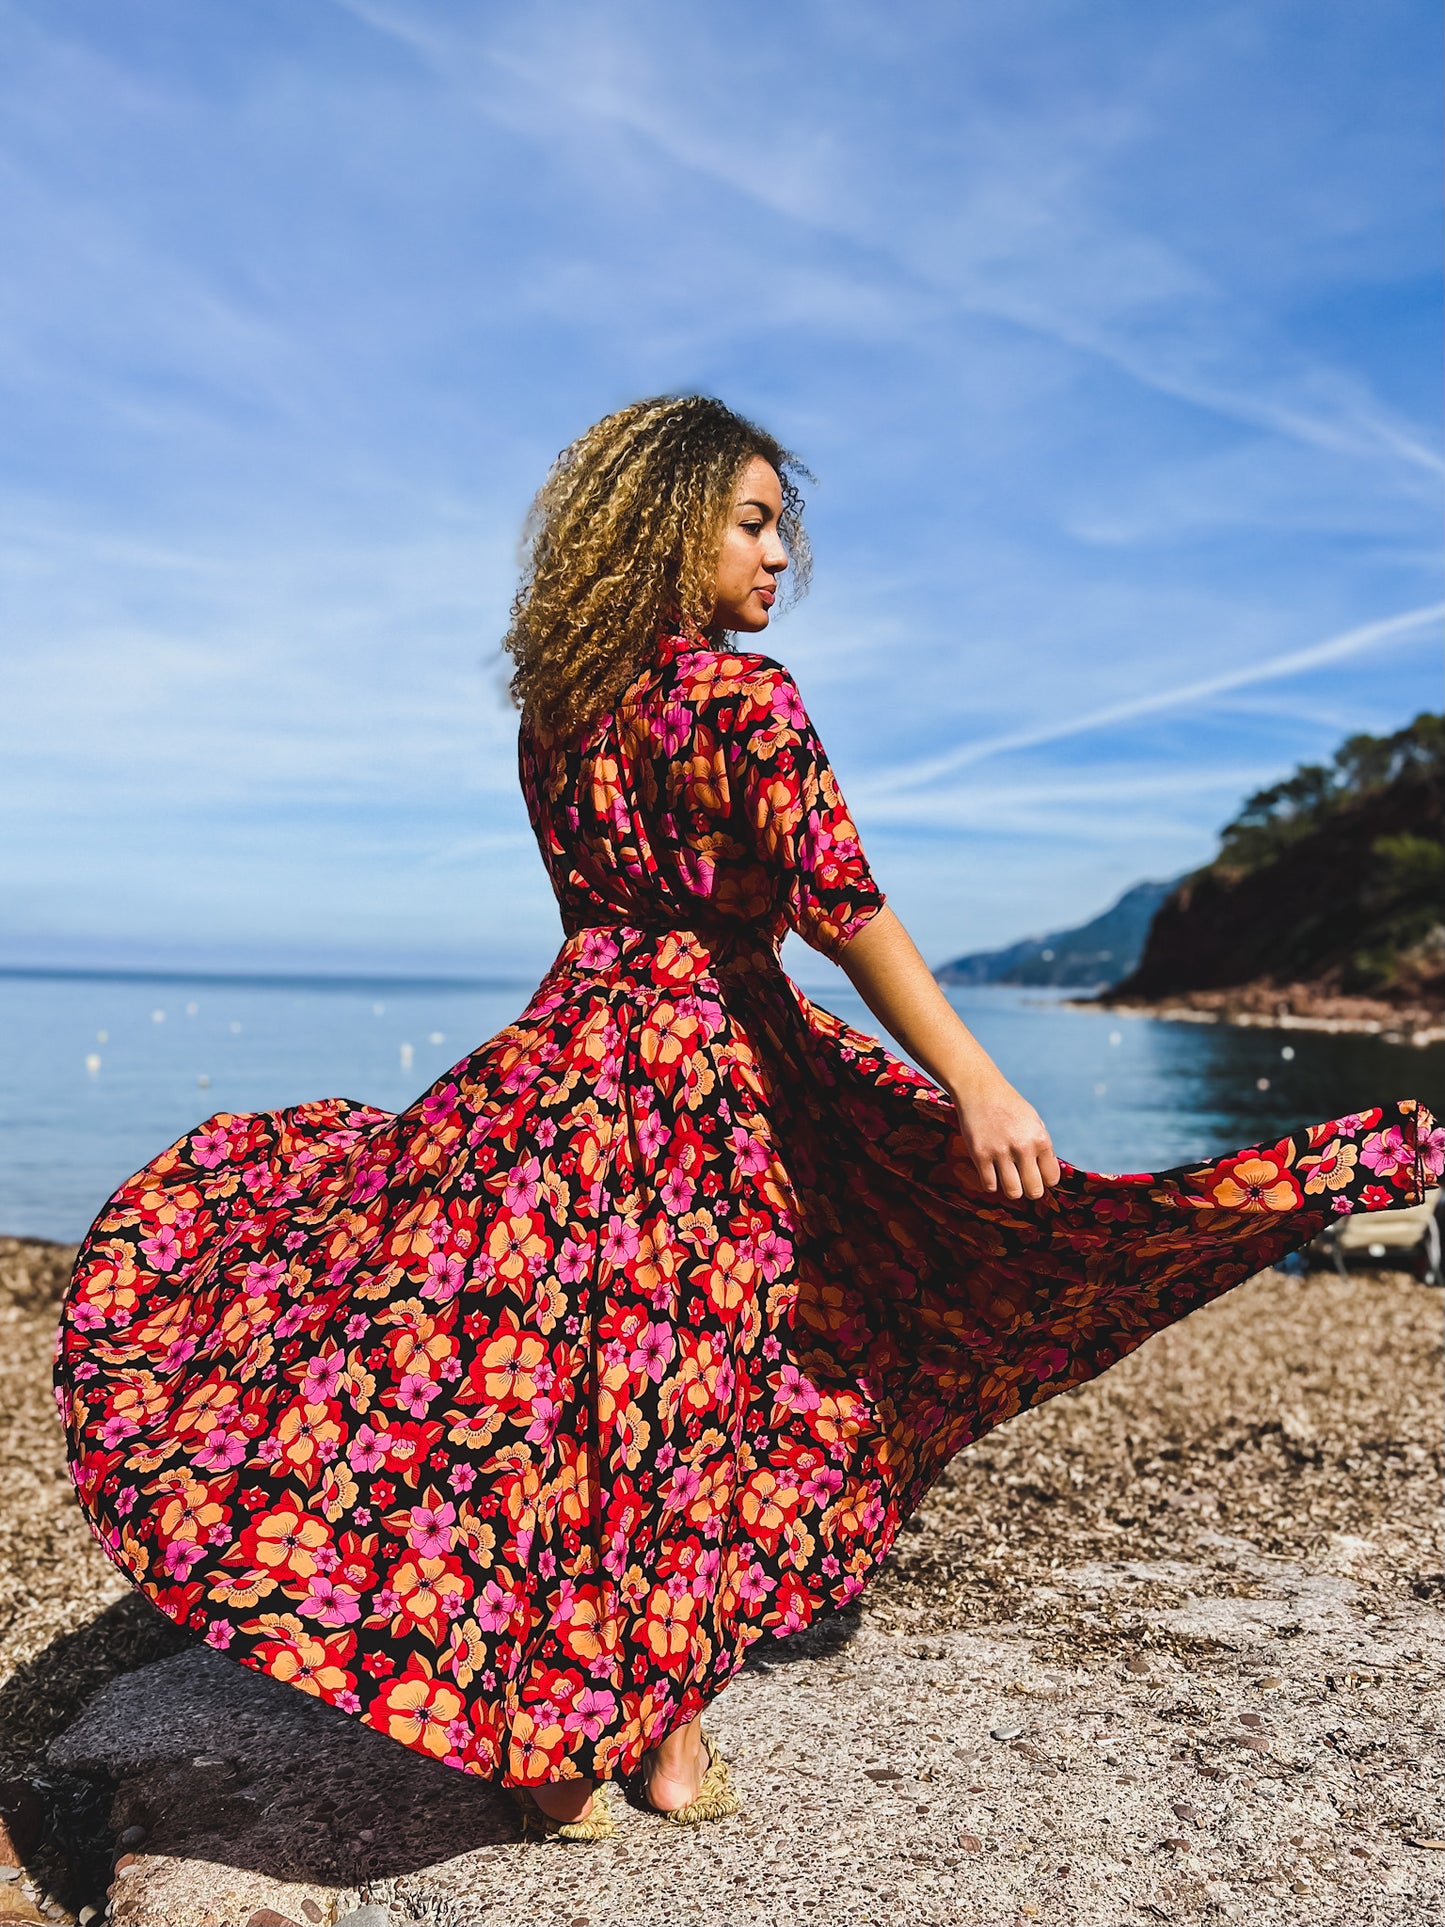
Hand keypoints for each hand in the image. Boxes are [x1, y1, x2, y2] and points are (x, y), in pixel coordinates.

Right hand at [947, 1072, 1060, 1199]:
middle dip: (1030, 1190)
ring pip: (1012, 1192)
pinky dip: (990, 1182)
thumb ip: (1041, 1147)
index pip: (1052, 1178)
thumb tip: (1046, 1174)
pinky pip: (989, 1186)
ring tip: (1006, 1177)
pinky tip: (990, 1171)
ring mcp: (1000, 1152)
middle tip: (1022, 1181)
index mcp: (1040, 1139)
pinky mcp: (979, 1155)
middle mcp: (1023, 1147)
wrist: (980, 1089)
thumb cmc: (1009, 1106)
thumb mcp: (1033, 1122)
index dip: (1044, 1179)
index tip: (1036, 1174)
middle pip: (1034, 1191)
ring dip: (1010, 1188)